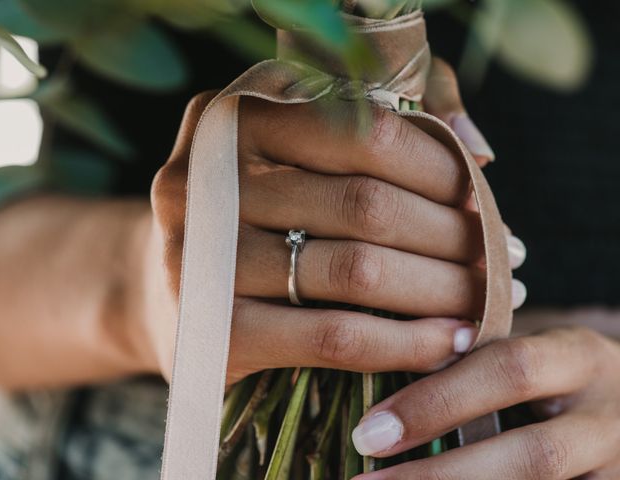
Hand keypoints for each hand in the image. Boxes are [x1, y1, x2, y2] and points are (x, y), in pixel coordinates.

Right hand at [148, 58, 525, 383]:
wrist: (168, 291)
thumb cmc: (254, 216)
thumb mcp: (291, 152)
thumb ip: (379, 124)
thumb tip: (475, 145)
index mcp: (231, 121)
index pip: (364, 132)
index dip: (440, 167)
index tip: (484, 199)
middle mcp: (205, 182)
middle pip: (366, 205)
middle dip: (453, 235)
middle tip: (501, 258)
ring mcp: (202, 260)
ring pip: (358, 271)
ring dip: (442, 290)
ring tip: (487, 299)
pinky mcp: (216, 331)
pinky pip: (337, 336)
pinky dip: (406, 342)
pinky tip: (450, 342)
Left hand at [351, 326, 619, 478]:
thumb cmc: (558, 373)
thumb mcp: (532, 351)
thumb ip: (478, 363)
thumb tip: (387, 389)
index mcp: (578, 356)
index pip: (508, 369)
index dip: (437, 402)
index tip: (370, 430)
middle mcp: (607, 416)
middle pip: (534, 454)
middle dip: (442, 475)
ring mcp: (617, 464)